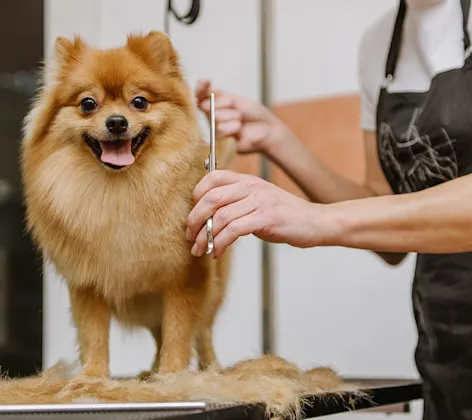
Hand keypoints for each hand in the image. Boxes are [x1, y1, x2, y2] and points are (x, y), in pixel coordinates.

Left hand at [186, 170, 332, 257]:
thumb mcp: (259, 201)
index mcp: (248, 180)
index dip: (196, 195)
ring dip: (205, 236)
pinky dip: (221, 243)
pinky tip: (218, 252)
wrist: (316, 222)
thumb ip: (237, 203)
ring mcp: (259, 201)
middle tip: (190, 236)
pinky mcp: (266, 218)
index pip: (212, 177)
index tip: (193, 215)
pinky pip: (234, 230)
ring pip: (220, 216)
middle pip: (211, 197)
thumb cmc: (286, 215)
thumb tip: (209, 218)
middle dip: (194, 219)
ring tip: (200, 249)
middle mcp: (252, 187)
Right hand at [195, 80, 290, 154]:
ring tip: (241, 120)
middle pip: (206, 106)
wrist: (268, 129)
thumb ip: (219, 98)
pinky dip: (232, 127)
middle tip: (238, 110)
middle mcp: (211, 118)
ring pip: (214, 117)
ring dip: (231, 116)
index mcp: (214, 105)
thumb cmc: (253, 114)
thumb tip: (202, 104)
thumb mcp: (236, 100)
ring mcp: (215, 131)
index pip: (199, 95)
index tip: (205, 82)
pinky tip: (239, 129)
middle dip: (224, 104)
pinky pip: (220, 130)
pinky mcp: (220, 143)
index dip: (200, 88)